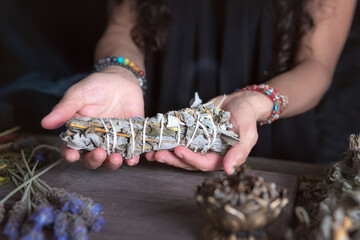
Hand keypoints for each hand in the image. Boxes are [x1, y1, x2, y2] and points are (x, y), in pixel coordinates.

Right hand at [41, 66, 143, 168]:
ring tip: (116, 158)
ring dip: (112, 163)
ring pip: (110, 160)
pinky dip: (131, 158)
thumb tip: (45, 123)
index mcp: (79, 132)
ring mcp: (112, 141)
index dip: (70, 154)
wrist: (121, 80)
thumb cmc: (96, 87)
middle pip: (91, 159)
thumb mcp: (79, 95)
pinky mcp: (129, 139)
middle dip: (94, 160)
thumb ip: (65, 109)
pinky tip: (132, 158)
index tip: (72, 156)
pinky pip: (130, 153)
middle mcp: (95, 141)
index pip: (70, 149)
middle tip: (99, 153)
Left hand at [145, 91, 271, 173]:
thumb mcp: (248, 134)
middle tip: (157, 155)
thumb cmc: (247, 117)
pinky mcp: (191, 132)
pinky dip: (167, 138)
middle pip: (187, 161)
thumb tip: (230, 170)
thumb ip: (239, 152)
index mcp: (220, 157)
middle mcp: (207, 153)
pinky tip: (155, 137)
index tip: (178, 151)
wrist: (240, 102)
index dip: (190, 159)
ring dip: (166, 152)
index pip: (203, 163)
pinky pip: (178, 137)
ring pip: (180, 152)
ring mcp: (198, 143)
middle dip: (172, 159)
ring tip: (151, 152)